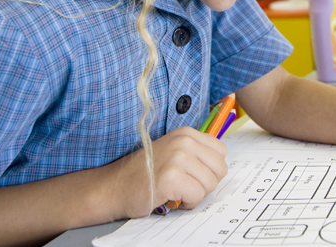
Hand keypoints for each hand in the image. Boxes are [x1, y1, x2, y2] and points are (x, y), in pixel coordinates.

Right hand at [108, 126, 227, 219]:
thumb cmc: (145, 174)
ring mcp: (177, 158)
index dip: (209, 169)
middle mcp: (184, 141)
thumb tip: (221, 165)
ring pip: (210, 184)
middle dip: (205, 183)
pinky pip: (197, 196)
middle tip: (184, 185)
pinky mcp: (171, 177)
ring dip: (194, 194)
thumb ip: (196, 154)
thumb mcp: (173, 152)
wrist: (114, 186)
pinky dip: (186, 203)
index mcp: (186, 133)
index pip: (221, 152)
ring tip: (175, 190)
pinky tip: (170, 197)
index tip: (191, 174)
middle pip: (220, 169)